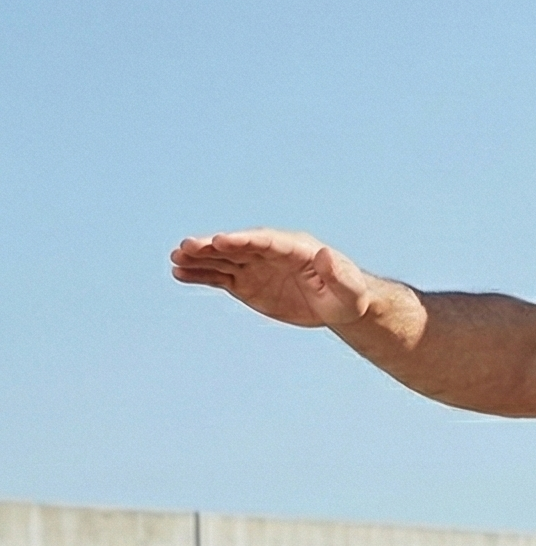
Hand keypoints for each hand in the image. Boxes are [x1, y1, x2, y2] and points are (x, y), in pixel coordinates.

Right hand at [169, 228, 377, 329]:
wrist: (339, 305)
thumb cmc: (348, 295)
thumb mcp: (349, 288)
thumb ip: (338, 272)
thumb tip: (325, 254)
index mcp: (293, 248)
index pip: (263, 241)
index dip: (241, 240)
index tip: (220, 240)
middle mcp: (269, 253)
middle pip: (237, 246)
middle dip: (212, 246)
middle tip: (185, 246)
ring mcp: (256, 267)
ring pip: (223, 260)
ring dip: (200, 259)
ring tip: (176, 259)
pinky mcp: (247, 283)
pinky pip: (220, 277)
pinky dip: (201, 275)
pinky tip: (180, 274)